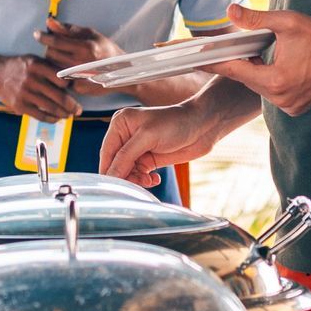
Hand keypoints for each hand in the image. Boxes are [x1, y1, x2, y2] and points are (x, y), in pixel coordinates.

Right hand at [0, 52, 76, 120]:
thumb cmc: (20, 67)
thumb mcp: (34, 60)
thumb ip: (51, 68)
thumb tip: (72, 79)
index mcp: (38, 65)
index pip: (61, 79)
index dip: (71, 86)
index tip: (77, 91)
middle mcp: (32, 79)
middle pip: (59, 96)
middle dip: (72, 105)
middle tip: (79, 110)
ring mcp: (25, 93)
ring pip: (51, 107)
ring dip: (64, 114)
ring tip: (70, 115)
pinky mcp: (20, 105)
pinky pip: (40, 115)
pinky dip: (51, 119)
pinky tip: (57, 118)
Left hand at [39, 19, 115, 78]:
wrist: (121, 72)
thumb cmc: (105, 49)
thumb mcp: (90, 34)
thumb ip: (67, 29)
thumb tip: (48, 22)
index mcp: (86, 48)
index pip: (56, 41)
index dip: (44, 37)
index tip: (37, 34)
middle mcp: (82, 64)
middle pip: (51, 54)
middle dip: (50, 48)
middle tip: (57, 46)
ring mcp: (80, 78)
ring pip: (52, 67)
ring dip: (53, 60)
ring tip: (63, 56)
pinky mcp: (78, 88)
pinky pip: (60, 78)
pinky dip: (61, 72)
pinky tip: (69, 68)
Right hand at [101, 97, 234, 189]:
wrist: (203, 127)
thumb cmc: (176, 123)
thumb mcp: (147, 137)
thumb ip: (126, 157)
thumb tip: (110, 175)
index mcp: (120, 124)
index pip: (107, 152)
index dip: (109, 170)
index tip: (113, 187)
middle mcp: (126, 136)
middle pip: (115, 164)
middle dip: (124, 176)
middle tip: (137, 184)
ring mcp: (138, 148)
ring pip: (127, 172)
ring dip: (135, 180)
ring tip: (148, 181)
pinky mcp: (148, 159)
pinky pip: (138, 175)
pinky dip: (144, 180)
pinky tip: (155, 179)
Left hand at [217, 1, 310, 118]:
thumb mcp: (286, 22)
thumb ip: (256, 19)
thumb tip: (231, 11)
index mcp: (276, 80)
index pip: (236, 70)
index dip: (216, 62)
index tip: (196, 58)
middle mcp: (281, 99)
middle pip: (248, 79)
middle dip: (241, 63)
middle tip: (233, 48)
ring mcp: (290, 106)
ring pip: (261, 87)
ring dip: (257, 73)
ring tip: (259, 55)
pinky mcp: (296, 107)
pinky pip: (273, 93)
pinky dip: (270, 81)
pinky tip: (274, 67)